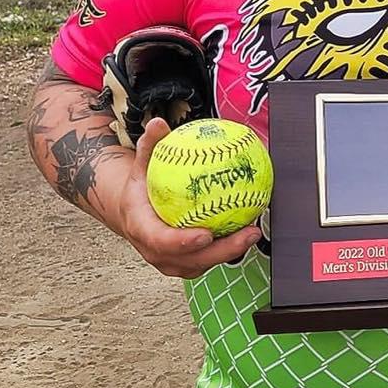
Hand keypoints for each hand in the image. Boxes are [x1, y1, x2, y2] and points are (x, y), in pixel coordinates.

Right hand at [118, 117, 261, 278]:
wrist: (133, 214)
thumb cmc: (140, 190)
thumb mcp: (141, 166)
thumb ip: (150, 146)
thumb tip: (158, 123)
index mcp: (142, 230)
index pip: (162, 242)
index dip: (183, 242)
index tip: (206, 234)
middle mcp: (157, 252)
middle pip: (192, 259)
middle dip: (222, 250)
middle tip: (248, 232)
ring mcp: (173, 262)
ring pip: (204, 263)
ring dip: (232, 251)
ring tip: (254, 231)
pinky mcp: (187, 263)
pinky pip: (211, 258)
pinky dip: (229, 247)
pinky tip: (248, 228)